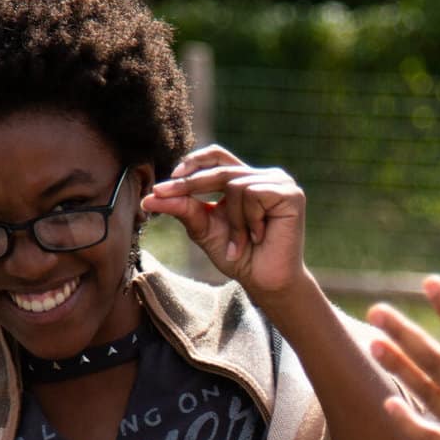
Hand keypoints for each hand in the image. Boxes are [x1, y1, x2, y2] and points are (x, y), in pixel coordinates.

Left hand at [142, 145, 308, 302]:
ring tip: (241, 243)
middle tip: (162, 193)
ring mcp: (280, 183)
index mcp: (246, 180)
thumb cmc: (239, 257)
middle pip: (220, 169)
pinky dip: (249, 220)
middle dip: (191, 184)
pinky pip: (253, 194)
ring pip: (235, 185)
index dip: (193, 162)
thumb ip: (183, 209)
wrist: (265, 282)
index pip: (217, 157)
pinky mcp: (291, 194)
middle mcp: (264, 176)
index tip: (167, 181)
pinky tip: (260, 236)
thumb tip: (149, 197)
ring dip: (233, 220)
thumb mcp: (205, 230)